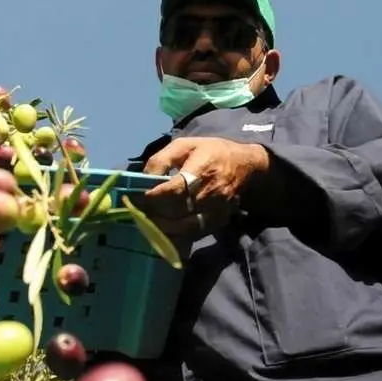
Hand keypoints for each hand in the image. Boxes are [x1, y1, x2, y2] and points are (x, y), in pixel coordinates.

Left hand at [133, 137, 270, 237]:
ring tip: (146, 222)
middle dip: (153, 214)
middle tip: (137, 212)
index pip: (174, 190)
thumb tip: (143, 178)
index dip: (152, 197)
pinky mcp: (219, 221)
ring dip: (162, 228)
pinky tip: (163, 230)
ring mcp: (217, 210)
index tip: (135, 198)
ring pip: (184, 227)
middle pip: (177, 211)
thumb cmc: (211, 152)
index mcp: (201, 169)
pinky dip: (176, 235)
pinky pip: (194, 234)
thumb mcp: (184, 145)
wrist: (245, 165)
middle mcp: (210, 192)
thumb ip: (161, 160)